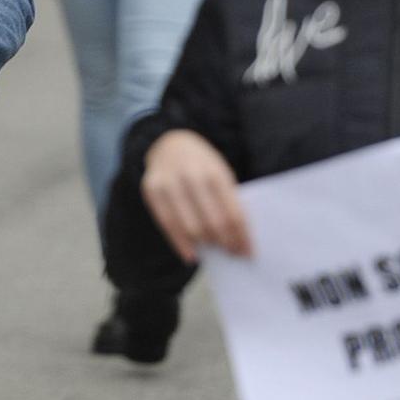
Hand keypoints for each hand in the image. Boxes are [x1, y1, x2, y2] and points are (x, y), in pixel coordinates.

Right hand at [142, 129, 250, 261]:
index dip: (241, 236)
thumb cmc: (202, 165)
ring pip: (190, 227)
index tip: (248, 252)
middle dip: (226, 242)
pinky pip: (167, 225)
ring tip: (215, 252)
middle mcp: (191, 176)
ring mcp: (169, 183)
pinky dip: (181, 244)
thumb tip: (237, 238)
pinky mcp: (151, 191)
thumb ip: (228, 200)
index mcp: (214, 171)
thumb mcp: (220, 172)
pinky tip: (192, 256)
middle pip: (212, 222)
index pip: (232, 212)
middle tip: (233, 254)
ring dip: (206, 244)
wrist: (169, 143)